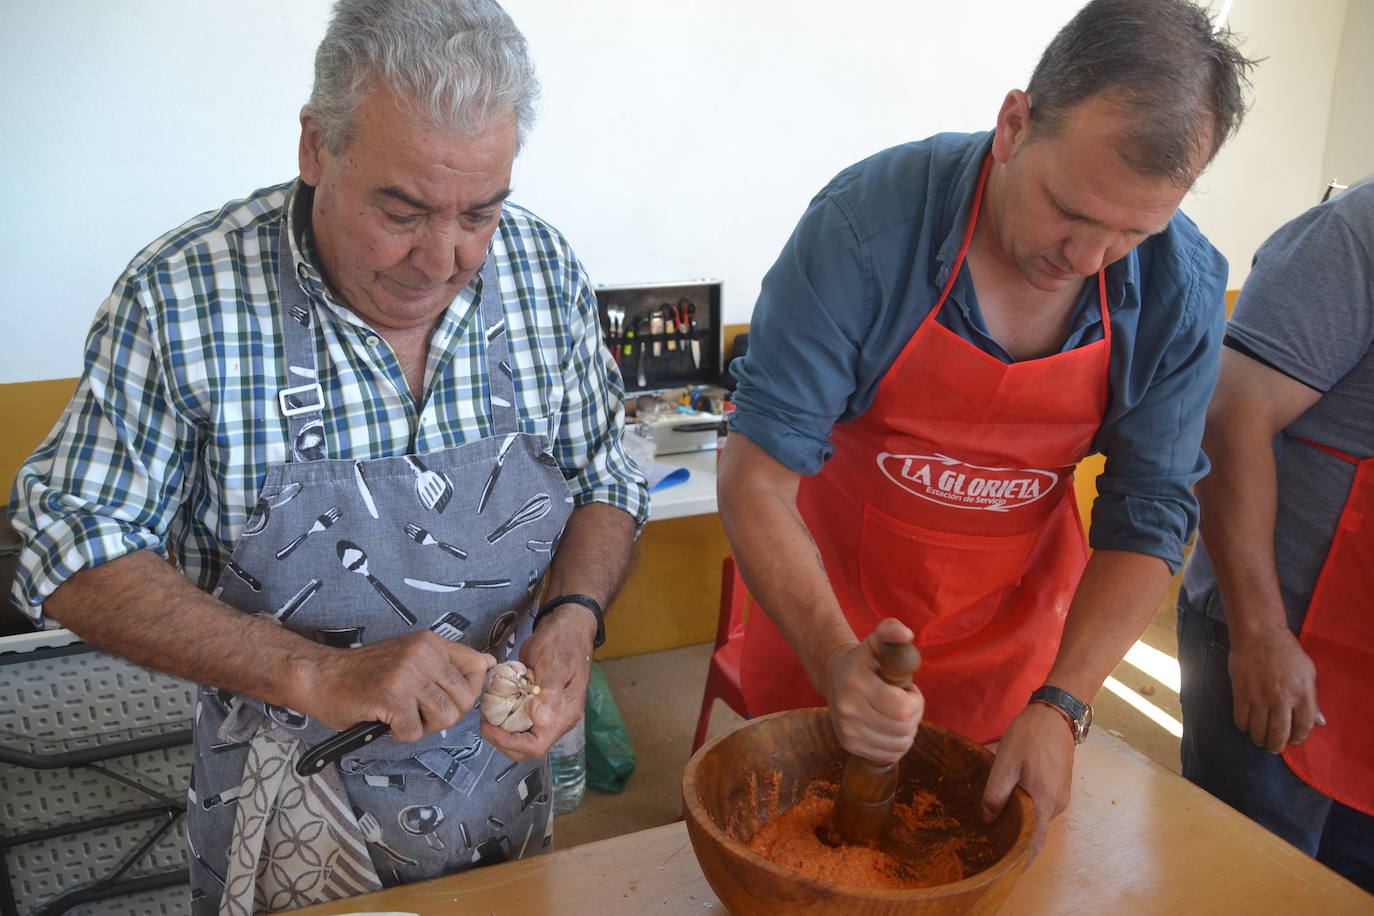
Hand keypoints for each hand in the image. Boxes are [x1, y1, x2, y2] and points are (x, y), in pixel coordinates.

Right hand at [296, 631, 494, 741]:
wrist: (322, 676)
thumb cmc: (367, 673)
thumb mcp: (412, 655)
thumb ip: (447, 662)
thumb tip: (489, 663)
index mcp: (431, 643)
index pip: (477, 666)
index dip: (469, 691)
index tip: (449, 697)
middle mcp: (423, 654)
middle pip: (464, 700)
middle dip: (445, 715)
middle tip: (418, 712)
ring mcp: (408, 675)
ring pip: (444, 719)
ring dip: (422, 726)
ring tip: (401, 714)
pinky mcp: (392, 698)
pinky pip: (415, 732)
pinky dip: (400, 733)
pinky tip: (385, 719)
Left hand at [481, 604, 597, 760]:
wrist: (567, 624)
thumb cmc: (564, 642)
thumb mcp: (555, 664)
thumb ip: (549, 693)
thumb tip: (541, 720)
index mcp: (565, 713)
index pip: (537, 745)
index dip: (510, 743)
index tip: (490, 729)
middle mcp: (557, 716)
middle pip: (527, 746)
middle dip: (502, 739)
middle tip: (484, 721)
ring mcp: (547, 710)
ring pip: (521, 734)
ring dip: (502, 728)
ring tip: (487, 711)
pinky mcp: (537, 701)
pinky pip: (520, 718)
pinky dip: (505, 714)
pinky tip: (496, 700)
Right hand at [820, 618, 922, 763]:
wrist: (834, 675)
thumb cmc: (864, 659)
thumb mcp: (877, 641)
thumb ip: (892, 631)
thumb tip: (907, 634)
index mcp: (857, 684)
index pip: (902, 709)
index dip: (916, 701)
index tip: (909, 690)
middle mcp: (848, 710)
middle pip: (903, 729)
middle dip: (914, 715)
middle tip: (904, 701)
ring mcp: (847, 731)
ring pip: (899, 745)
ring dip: (907, 730)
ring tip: (895, 713)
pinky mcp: (849, 745)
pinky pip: (889, 755)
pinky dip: (897, 744)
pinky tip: (889, 727)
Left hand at [982, 702, 1073, 859]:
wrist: (1055, 714)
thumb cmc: (1030, 736)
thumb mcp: (1006, 763)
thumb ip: (996, 794)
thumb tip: (989, 819)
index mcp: (1044, 802)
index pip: (1035, 841)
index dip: (1022, 858)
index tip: (1007, 870)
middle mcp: (1057, 804)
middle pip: (1035, 830)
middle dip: (1015, 837)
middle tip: (988, 841)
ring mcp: (1060, 795)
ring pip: (1036, 816)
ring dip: (1019, 820)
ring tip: (993, 821)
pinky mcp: (1058, 786)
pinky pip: (1040, 805)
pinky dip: (1025, 808)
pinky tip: (1007, 801)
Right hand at [1229, 625, 1323, 751]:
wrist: (1259, 634)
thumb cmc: (1286, 651)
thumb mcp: (1308, 672)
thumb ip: (1313, 699)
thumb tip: (1319, 722)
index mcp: (1302, 693)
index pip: (1303, 726)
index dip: (1299, 738)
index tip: (1293, 740)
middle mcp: (1282, 698)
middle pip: (1279, 733)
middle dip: (1277, 745)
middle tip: (1274, 747)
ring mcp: (1260, 696)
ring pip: (1258, 730)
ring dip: (1259, 739)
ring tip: (1260, 740)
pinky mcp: (1241, 692)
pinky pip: (1241, 718)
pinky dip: (1244, 727)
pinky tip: (1246, 726)